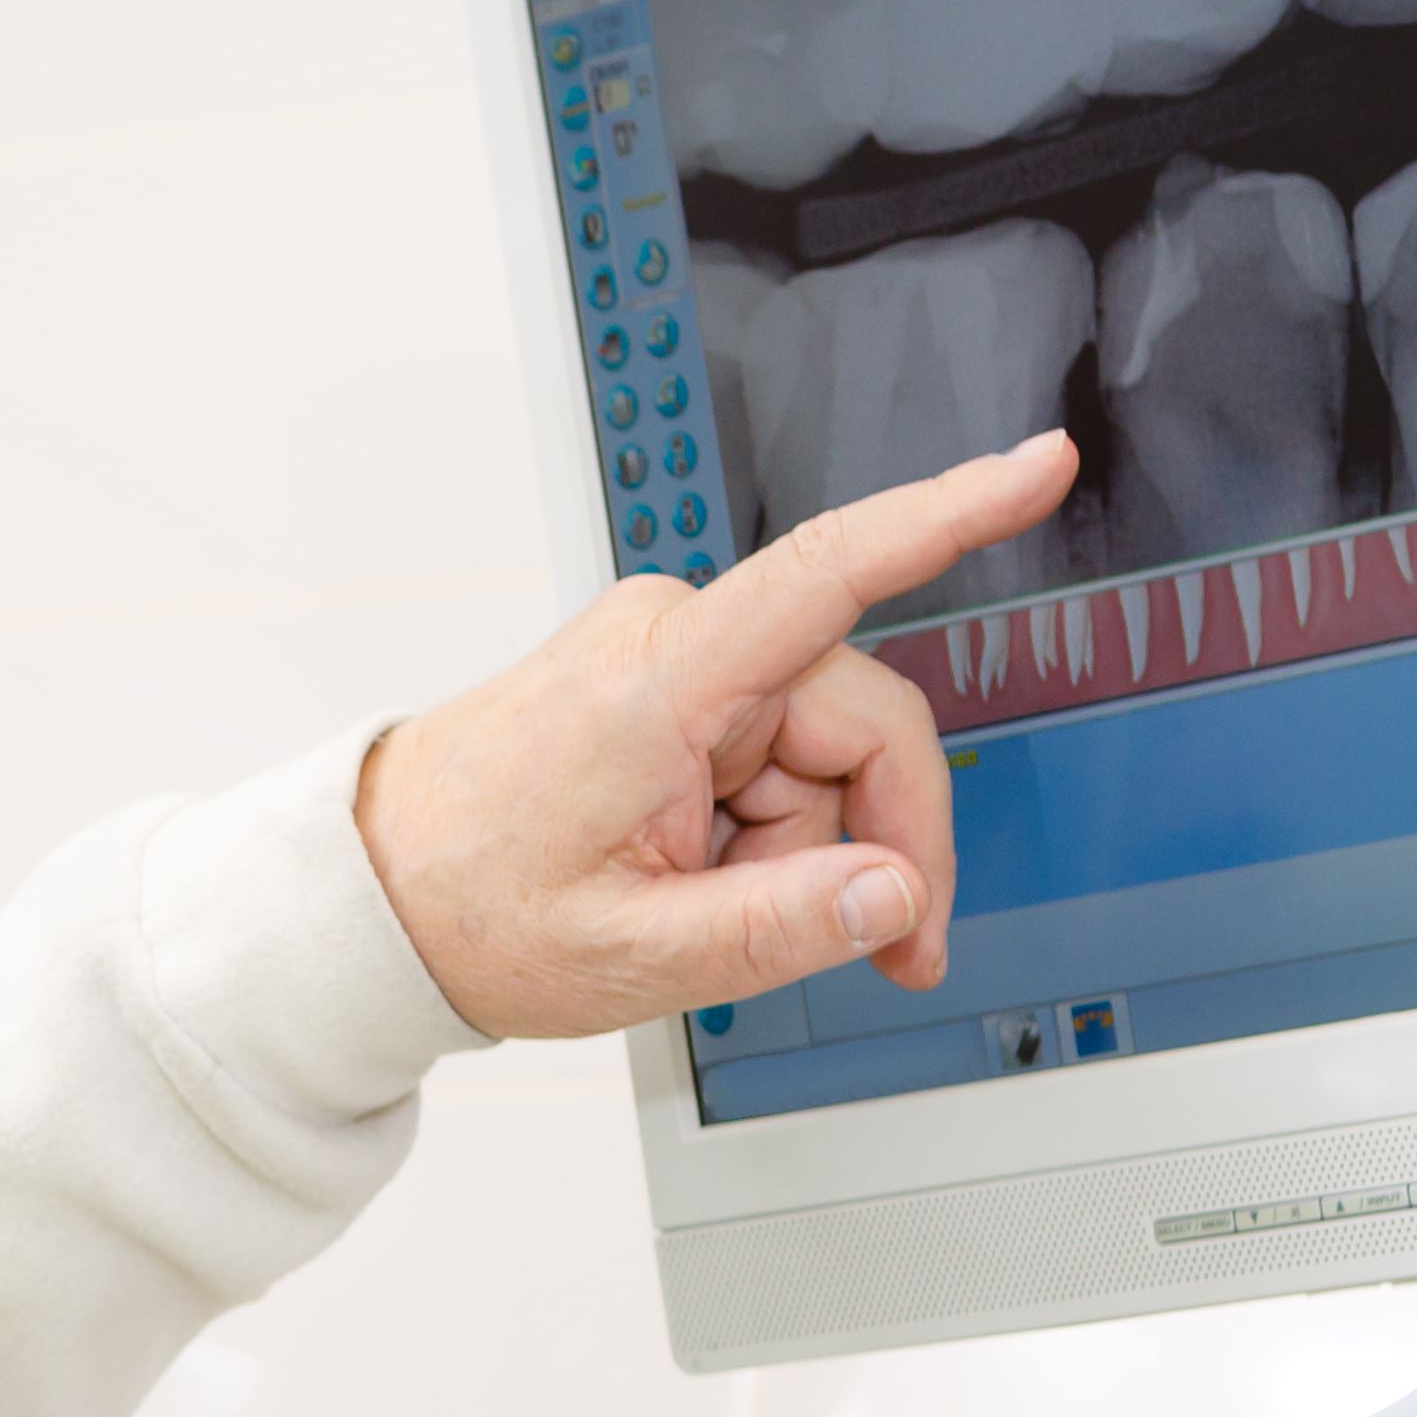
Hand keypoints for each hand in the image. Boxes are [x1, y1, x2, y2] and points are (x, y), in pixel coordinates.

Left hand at [354, 434, 1075, 1035]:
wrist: (377, 893)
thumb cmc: (469, 904)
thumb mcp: (633, 953)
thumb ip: (779, 929)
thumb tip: (896, 895)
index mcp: (661, 678)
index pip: (831, 571)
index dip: (950, 513)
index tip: (1039, 463)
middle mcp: (675, 641)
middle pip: (867, 725)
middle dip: (881, 844)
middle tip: (876, 952)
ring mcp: (677, 664)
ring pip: (833, 758)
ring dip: (815, 854)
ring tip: (722, 918)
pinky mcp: (678, 693)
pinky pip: (786, 763)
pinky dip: (780, 840)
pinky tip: (719, 888)